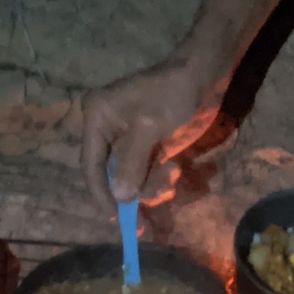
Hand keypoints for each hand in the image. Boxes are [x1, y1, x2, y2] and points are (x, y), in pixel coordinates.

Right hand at [81, 57, 220, 214]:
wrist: (203, 73)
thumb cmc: (170, 93)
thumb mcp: (148, 127)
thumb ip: (131, 163)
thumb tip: (119, 197)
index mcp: (96, 119)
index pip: (91, 166)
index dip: (102, 195)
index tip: (117, 220)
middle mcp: (106, 130)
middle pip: (111, 175)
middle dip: (133, 191)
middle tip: (153, 208)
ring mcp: (128, 138)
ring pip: (131, 176)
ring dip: (152, 184)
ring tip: (173, 175)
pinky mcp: (147, 143)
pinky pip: (146, 170)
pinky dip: (159, 178)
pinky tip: (174, 170)